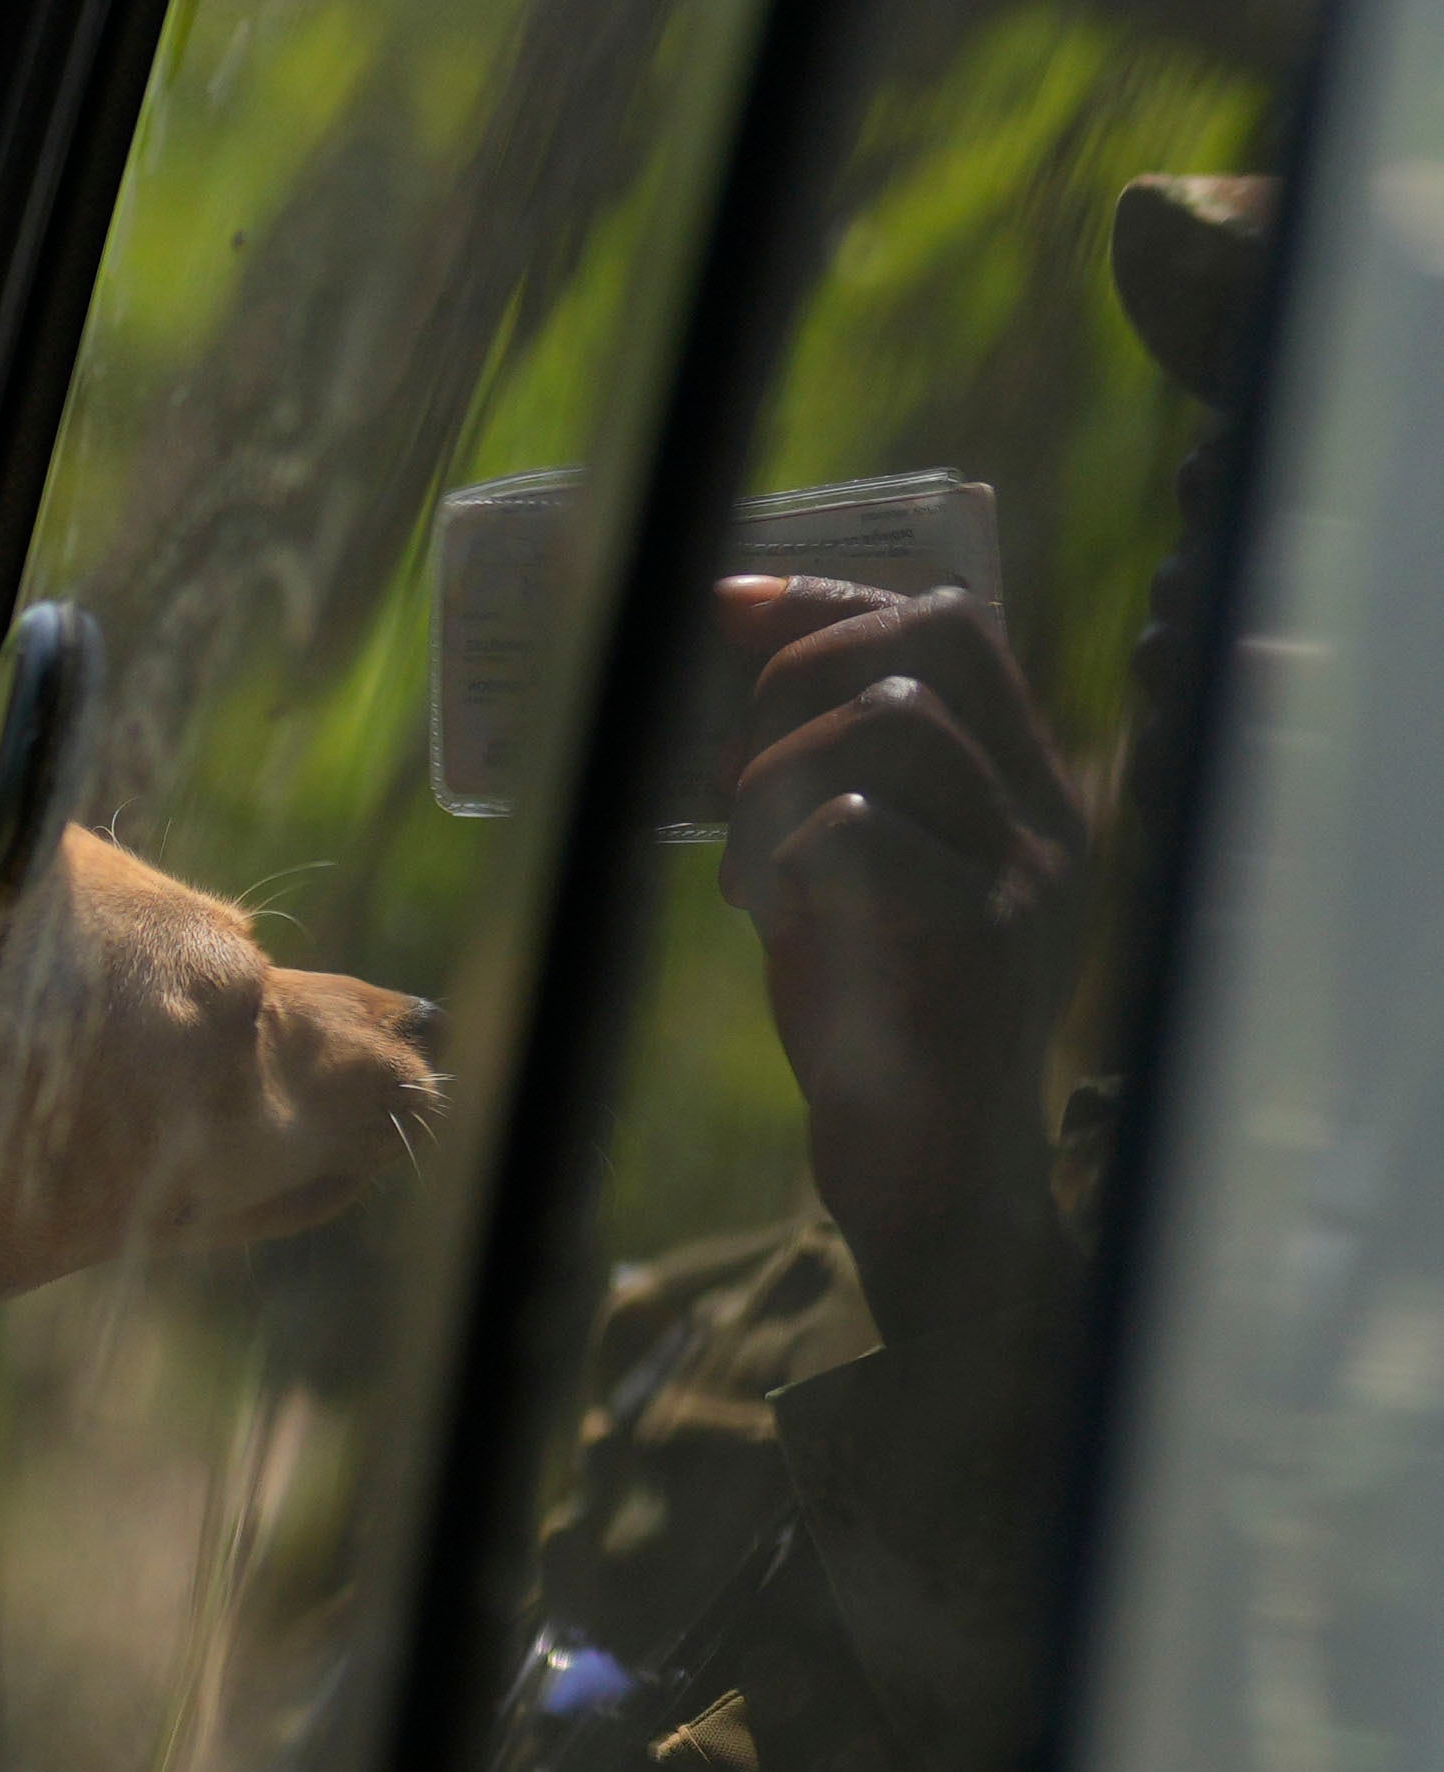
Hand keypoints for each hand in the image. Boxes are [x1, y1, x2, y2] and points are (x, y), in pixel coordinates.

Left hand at [708, 577, 1090, 1341]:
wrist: (932, 1171)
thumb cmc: (876, 1009)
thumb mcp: (855, 863)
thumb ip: (826, 764)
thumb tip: (728, 627)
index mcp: (1022, 788)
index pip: (950, 622)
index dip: (829, 600)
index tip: (727, 610)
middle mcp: (1043, 818)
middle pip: (923, 646)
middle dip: (795, 677)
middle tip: (736, 774)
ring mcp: (1020, 879)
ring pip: (883, 726)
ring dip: (774, 777)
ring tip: (749, 868)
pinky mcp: (974, 948)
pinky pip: (855, 832)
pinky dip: (784, 858)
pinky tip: (772, 921)